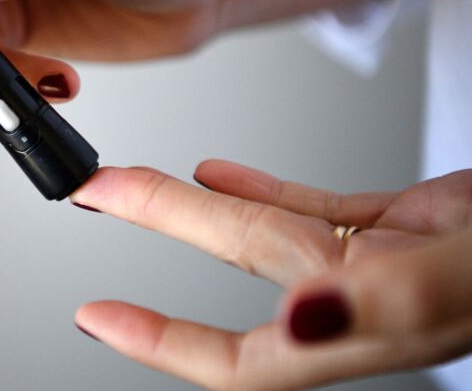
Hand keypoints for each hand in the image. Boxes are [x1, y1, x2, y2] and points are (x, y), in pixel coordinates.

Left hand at [70, 161, 471, 389]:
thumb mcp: (464, 279)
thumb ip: (388, 306)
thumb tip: (302, 324)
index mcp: (361, 332)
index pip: (237, 359)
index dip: (161, 343)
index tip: (96, 315)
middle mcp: (355, 303)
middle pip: (236, 259)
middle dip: (158, 222)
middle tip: (96, 192)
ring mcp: (373, 262)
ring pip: (264, 229)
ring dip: (197, 203)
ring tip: (138, 181)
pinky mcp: (395, 225)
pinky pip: (310, 206)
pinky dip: (261, 188)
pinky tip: (219, 171)